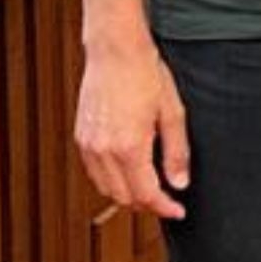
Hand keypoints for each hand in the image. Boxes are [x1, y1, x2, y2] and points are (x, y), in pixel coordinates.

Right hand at [74, 40, 190, 219]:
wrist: (115, 50)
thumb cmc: (145, 75)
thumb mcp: (173, 114)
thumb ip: (176, 153)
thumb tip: (180, 183)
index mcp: (129, 146)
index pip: (146, 194)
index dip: (164, 208)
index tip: (178, 211)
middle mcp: (104, 150)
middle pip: (123, 197)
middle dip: (147, 204)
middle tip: (167, 200)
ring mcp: (88, 144)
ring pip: (106, 188)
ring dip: (127, 194)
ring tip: (149, 188)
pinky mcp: (81, 136)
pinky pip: (94, 172)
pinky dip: (111, 180)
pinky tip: (128, 171)